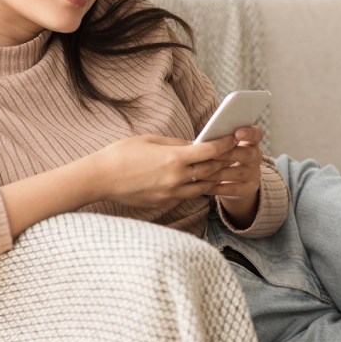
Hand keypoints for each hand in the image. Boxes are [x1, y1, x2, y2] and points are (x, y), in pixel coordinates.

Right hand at [90, 134, 236, 211]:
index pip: (210, 151)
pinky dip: (200, 188)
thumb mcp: (151, 141)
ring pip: (205, 186)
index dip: (226, 144)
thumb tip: (195, 144)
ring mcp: (172, 193)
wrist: (100, 179)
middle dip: (228, 161)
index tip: (235, 138)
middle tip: (240, 154)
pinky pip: (189, 195)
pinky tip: (207, 183)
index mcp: (174, 158)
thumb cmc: (121, 154)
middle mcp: (177, 178)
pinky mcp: (166, 203)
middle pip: (212, 170)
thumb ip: (176, 143)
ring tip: (229, 170)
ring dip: (218, 178)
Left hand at [206, 125, 264, 225]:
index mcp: (250, 142)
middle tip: (212, 155)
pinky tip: (203, 186)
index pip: (256, 134)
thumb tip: (202, 141)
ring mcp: (254, 174)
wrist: (235, 181)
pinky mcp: (248, 189)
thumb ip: (219, 141)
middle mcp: (255, 157)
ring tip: (202, 172)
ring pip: (238, 172)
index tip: (237, 133)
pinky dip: (217, 187)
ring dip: (219, 172)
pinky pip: (232, 189)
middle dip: (229, 154)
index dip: (249, 133)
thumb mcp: (225, 147)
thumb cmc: (224, 157)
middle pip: (247, 154)